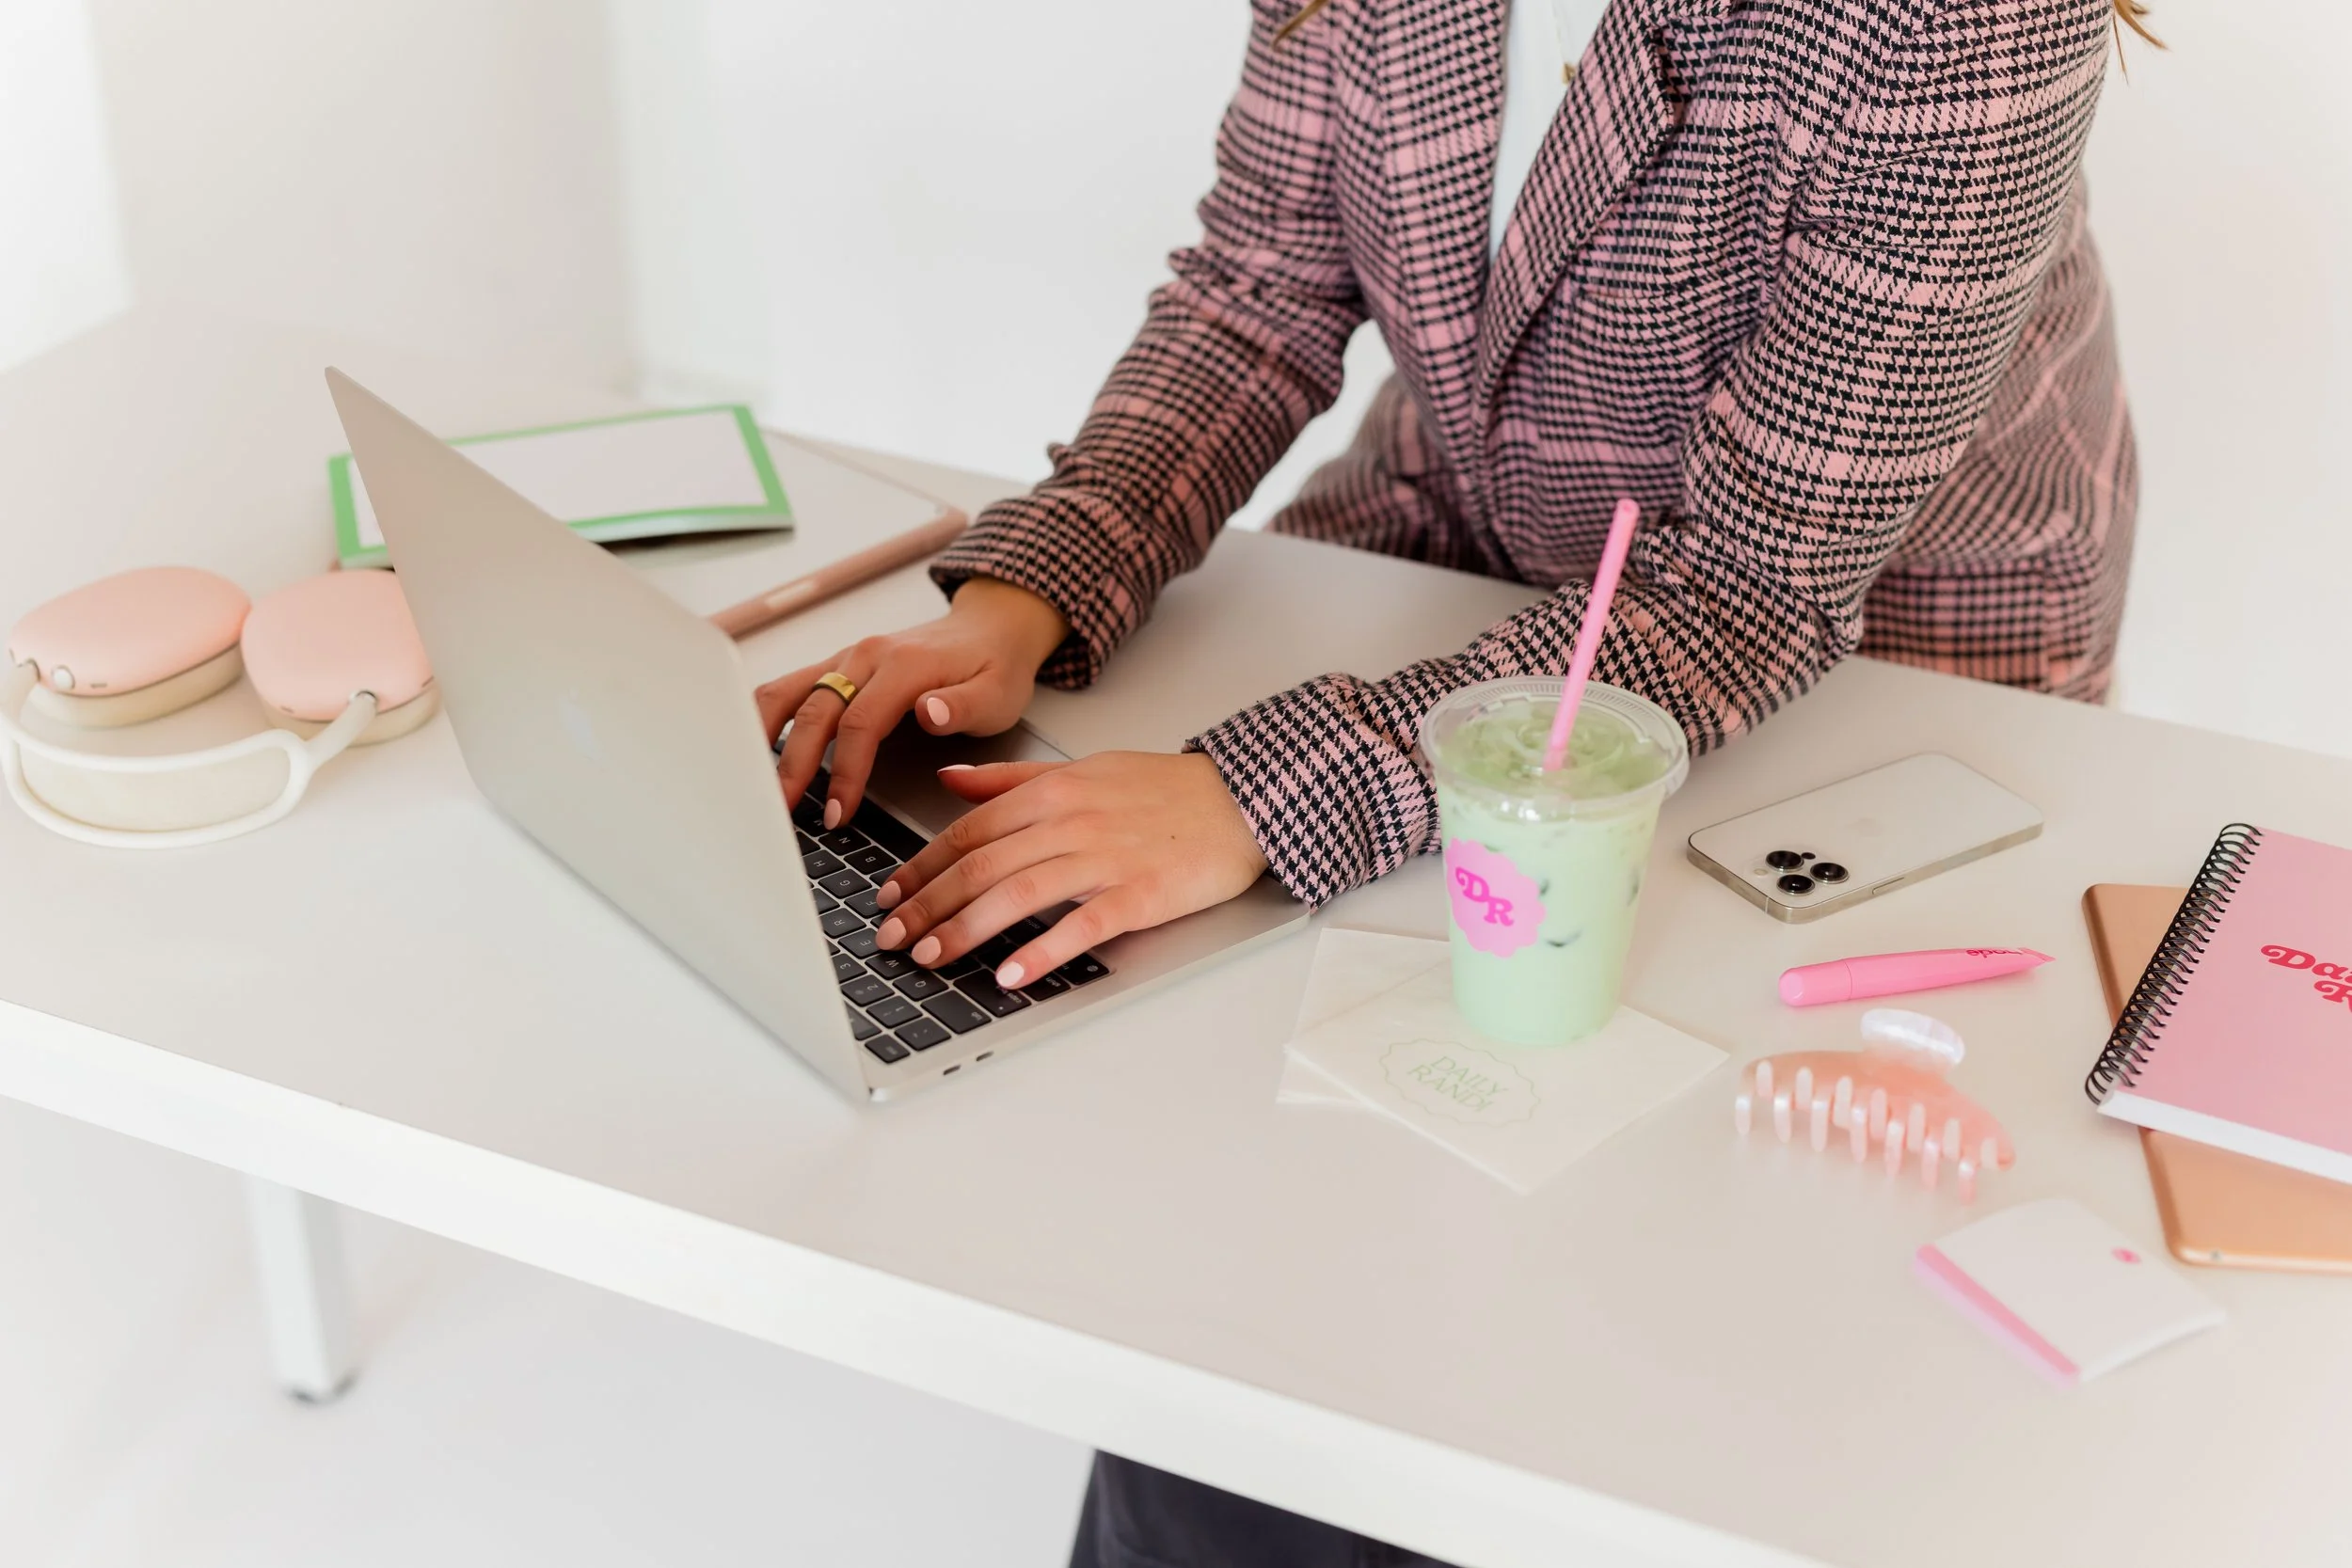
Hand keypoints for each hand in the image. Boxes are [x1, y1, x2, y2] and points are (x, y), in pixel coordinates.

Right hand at [757, 577, 1067, 828]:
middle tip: (780, 811)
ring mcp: (844, 660)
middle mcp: (865, 656)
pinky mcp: (835, 668)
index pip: (860, 723)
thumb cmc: (993, 667)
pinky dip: (765, 719)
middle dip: (793, 766)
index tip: (838, 812)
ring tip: (751, 783)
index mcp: (904, 665)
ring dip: (763, 737)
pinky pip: (787, 688)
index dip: (844, 772)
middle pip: (814, 711)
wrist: (990, 628)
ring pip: (786, 691)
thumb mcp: (997, 694)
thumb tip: (927, 712)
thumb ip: (963, 706)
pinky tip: (753, 751)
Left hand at [871, 752, 1268, 986]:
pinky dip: (1042, 950)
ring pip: (1017, 893)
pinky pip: (1081, 925)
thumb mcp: (1080, 769)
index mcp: (1051, 791)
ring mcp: (1104, 858)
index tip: (889, 895)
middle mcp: (1069, 822)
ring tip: (931, 957)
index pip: (967, 831)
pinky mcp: (1139, 894)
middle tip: (891, 938)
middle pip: (980, 865)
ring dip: (966, 929)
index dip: (921, 866)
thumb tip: (949, 779)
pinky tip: (1011, 974)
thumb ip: (1010, 779)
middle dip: (927, 904)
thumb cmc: (1161, 790)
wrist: (1240, 800)